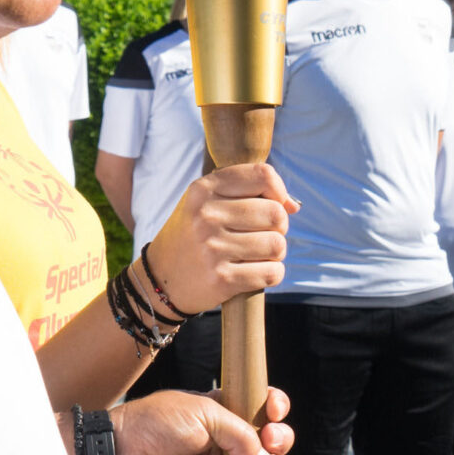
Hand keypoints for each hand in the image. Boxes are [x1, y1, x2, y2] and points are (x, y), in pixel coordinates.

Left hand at [113, 387, 292, 454]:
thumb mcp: (203, 412)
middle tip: (270, 442)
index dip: (275, 409)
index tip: (274, 411)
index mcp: (223, 415)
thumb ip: (240, 433)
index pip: (261, 411)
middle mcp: (226, 445)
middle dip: (281, 441)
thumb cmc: (157, 424)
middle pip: (271, 445)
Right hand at [145, 164, 295, 313]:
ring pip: (277, 245)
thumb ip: (249, 193)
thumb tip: (293, 206)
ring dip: (275, 253)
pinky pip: (272, 273)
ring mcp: (213, 248)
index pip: (263, 175)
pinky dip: (271, 274)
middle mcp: (206, 215)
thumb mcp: (206, 202)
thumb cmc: (193, 236)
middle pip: (276, 213)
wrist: (159, 279)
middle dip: (278, 227)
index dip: (278, 191)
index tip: (273, 204)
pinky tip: (254, 272)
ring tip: (255, 254)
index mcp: (203, 190)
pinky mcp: (222, 279)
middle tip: (260, 235)